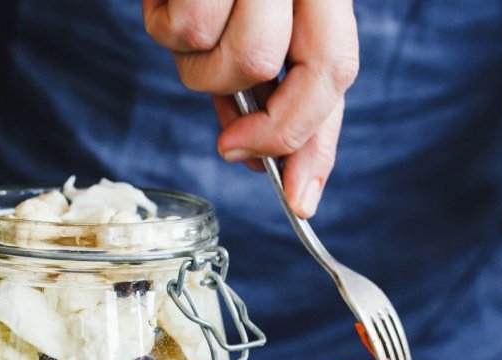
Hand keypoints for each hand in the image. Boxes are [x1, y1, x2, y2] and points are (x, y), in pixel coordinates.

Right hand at [142, 0, 358, 217]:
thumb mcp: (239, 17)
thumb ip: (259, 81)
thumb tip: (260, 159)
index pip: (338, 72)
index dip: (321, 144)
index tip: (302, 200)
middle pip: (315, 75)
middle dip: (272, 129)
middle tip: (232, 148)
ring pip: (244, 60)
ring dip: (200, 66)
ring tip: (182, 18)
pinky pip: (188, 29)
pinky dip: (163, 22)